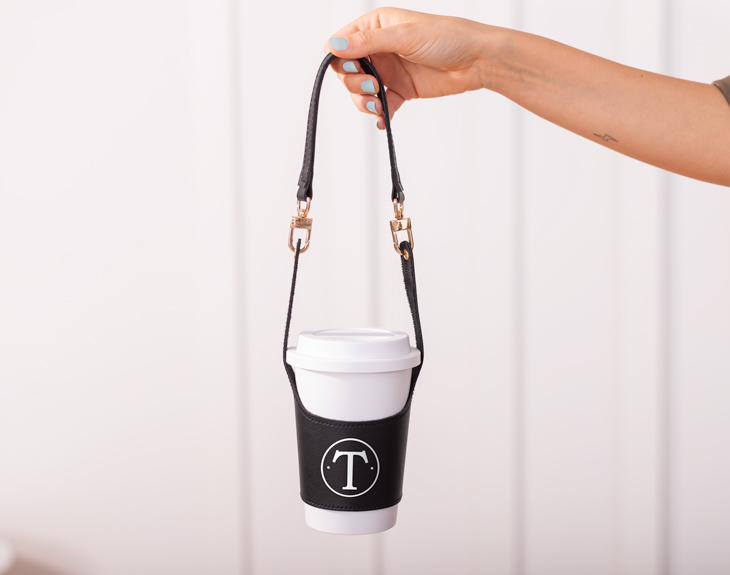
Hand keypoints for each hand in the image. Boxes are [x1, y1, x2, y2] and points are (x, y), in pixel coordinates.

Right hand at [326, 8, 494, 128]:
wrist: (477, 60)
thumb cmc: (448, 37)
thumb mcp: (404, 36)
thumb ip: (368, 42)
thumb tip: (334, 45)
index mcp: (376, 26)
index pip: (341, 42)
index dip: (340, 58)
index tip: (353, 67)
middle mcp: (380, 48)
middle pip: (347, 70)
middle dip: (353, 82)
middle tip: (370, 86)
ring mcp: (389, 70)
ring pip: (361, 90)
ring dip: (364, 100)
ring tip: (378, 104)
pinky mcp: (401, 90)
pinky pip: (382, 104)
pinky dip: (380, 113)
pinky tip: (383, 118)